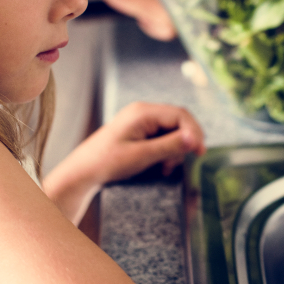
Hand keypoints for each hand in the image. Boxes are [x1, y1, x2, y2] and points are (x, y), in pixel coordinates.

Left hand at [84, 102, 205, 181]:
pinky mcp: (140, 132)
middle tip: (191, 159)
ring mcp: (142, 121)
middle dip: (186, 141)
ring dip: (176, 149)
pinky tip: (162, 166)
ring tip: (166, 168)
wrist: (84, 171)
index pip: (180, 114)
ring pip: (172, 131)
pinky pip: (163, 137)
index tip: (199, 151)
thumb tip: (195, 139)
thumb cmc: (107, 162)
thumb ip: (169, 146)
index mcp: (142, 112)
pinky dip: (167, 151)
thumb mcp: (141, 156)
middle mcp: (143, 112)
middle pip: (178, 121)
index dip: (194, 132)